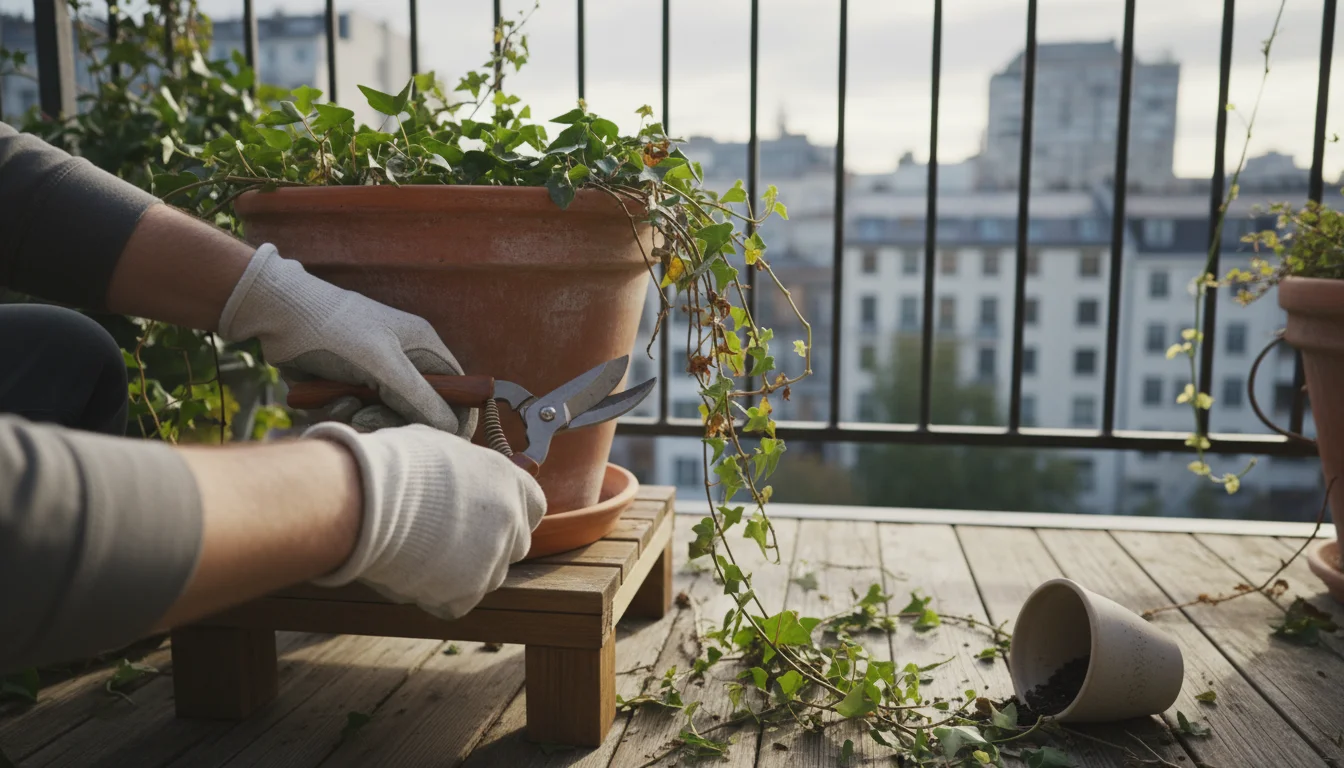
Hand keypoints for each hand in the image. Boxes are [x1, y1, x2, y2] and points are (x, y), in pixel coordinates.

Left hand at [217, 243, 476, 438]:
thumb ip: (421, 397)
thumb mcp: (384, 363)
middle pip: (418, 411)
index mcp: (422, 346)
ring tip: (340, 400)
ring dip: (360, 416)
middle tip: (367, 414)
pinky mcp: (347, 386)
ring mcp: (373, 374)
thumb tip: (452, 427)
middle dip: (392, 419)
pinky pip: (355, 415)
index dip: (455, 415)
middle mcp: (402, 361)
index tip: (441, 440)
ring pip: (383, 418)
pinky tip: (324, 397)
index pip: (457, 388)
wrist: (278, 314)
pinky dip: (339, 412)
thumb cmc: (336, 328)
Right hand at [302, 421, 546, 618]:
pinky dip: (437, 596)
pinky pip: (458, 602)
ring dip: (463, 573)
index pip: (534, 505)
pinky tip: (411, 575)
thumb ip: (465, 469)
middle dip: (489, 546)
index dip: (510, 514)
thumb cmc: (394, 465)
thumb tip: (459, 474)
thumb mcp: (441, 447)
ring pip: (489, 576)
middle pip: (516, 544)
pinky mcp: (468, 590)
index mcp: (507, 480)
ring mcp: (492, 557)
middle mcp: (510, 519)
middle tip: (450, 540)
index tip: (486, 517)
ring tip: (422, 555)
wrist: (368, 500)